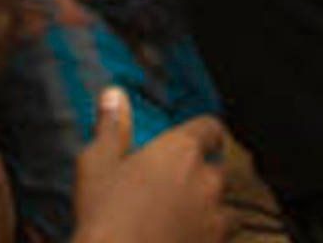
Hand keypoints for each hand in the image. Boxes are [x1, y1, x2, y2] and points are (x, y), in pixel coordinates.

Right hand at [70, 90, 229, 242]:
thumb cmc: (105, 217)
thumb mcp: (96, 165)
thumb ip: (111, 127)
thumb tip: (114, 94)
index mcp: (180, 151)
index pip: (210, 128)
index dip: (205, 133)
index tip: (199, 139)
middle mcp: (206, 181)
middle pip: (218, 170)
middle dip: (202, 177)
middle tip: (175, 188)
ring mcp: (216, 219)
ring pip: (225, 209)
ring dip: (211, 210)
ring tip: (185, 220)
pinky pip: (223, 239)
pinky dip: (210, 238)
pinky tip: (188, 241)